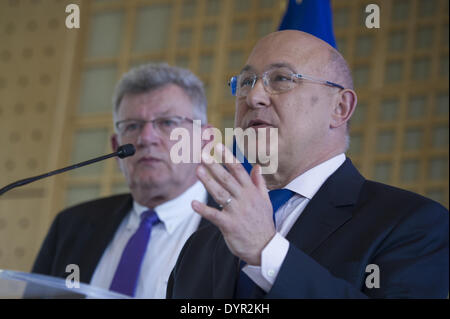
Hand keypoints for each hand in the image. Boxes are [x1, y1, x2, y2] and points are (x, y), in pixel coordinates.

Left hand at [192, 143, 274, 265]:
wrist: (264, 247)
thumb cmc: (262, 223)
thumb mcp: (266, 201)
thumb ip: (259, 183)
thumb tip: (257, 166)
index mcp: (251, 192)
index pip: (239, 171)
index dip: (228, 158)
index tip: (219, 147)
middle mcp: (244, 199)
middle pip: (227, 179)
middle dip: (215, 166)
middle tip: (203, 155)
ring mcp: (237, 212)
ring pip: (220, 193)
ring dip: (208, 182)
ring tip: (198, 171)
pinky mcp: (229, 225)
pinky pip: (214, 215)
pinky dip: (204, 210)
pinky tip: (193, 203)